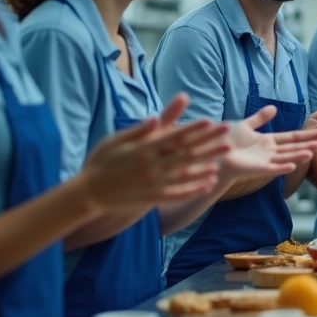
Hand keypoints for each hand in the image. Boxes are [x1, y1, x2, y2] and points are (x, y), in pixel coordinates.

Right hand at [76, 95, 230, 211]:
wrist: (88, 194)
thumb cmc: (100, 162)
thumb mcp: (115, 141)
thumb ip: (138, 131)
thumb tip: (156, 119)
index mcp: (143, 150)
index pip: (174, 137)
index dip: (193, 130)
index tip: (210, 122)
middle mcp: (152, 167)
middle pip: (186, 154)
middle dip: (208, 146)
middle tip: (228, 139)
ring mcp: (154, 184)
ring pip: (186, 174)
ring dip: (206, 166)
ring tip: (223, 160)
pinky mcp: (153, 197)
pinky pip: (178, 193)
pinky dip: (194, 189)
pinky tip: (209, 184)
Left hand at [218, 106, 316, 180]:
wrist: (212, 156)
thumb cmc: (227, 143)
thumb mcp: (245, 126)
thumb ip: (260, 118)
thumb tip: (274, 107)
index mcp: (270, 141)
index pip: (295, 136)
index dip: (311, 133)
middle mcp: (271, 151)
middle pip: (296, 145)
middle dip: (314, 141)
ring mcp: (265, 161)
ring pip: (288, 156)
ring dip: (302, 153)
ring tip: (316, 149)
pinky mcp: (256, 169)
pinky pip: (272, 168)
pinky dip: (282, 167)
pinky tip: (294, 165)